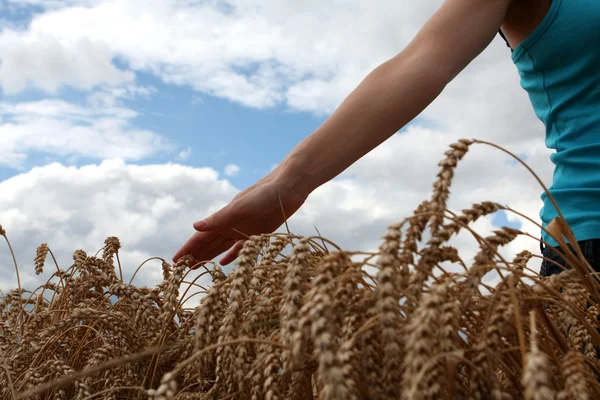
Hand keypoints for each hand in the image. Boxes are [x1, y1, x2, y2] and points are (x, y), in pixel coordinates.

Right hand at [173, 169, 308, 265]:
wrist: (288, 187)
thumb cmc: (264, 194)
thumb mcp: (240, 207)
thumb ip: (219, 218)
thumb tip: (194, 226)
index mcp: (223, 219)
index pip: (201, 237)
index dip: (188, 249)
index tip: (174, 263)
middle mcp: (231, 225)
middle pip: (208, 244)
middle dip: (194, 256)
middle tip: (181, 272)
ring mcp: (244, 230)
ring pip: (221, 246)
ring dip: (209, 256)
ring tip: (196, 267)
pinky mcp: (259, 233)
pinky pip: (241, 248)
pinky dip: (231, 255)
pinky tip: (224, 263)